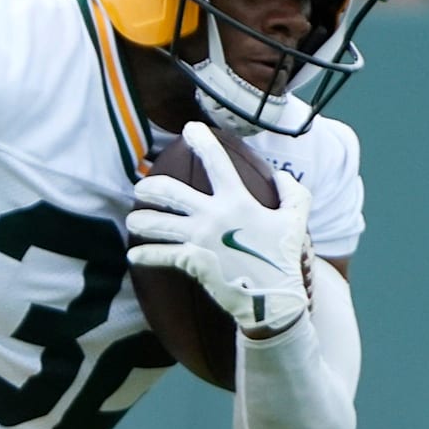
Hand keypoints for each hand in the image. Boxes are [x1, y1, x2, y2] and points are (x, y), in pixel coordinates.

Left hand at [126, 122, 312, 336]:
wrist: (274, 300)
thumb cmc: (284, 259)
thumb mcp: (296, 221)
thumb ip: (293, 193)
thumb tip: (281, 175)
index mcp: (238, 201)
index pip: (217, 163)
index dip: (202, 142)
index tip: (189, 128)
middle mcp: (214, 216)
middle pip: (171, 193)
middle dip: (150, 187)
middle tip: (141, 187)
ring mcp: (200, 239)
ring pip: (158, 223)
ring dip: (141, 220)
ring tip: (132, 221)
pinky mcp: (192, 262)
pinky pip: (160, 255)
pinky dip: (144, 255)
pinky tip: (133, 255)